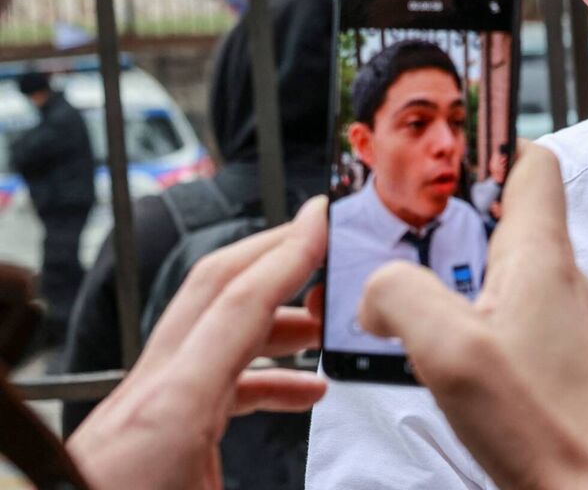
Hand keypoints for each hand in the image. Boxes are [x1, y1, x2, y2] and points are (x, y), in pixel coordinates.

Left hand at [67, 198, 328, 489]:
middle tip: (329, 242)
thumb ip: (283, 478)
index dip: (290, 253)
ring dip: (276, 313)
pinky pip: (215, 375)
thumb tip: (342, 465)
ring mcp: (149, 404)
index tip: (326, 219)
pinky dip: (264, 369)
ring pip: (216, 328)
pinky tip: (304, 391)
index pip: (240, 300)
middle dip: (276, 254)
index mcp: (172, 409)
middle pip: (217, 289)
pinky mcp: (151, 427)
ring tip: (328, 323)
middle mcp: (155, 391)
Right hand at [358, 143, 587, 489]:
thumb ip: (401, 295)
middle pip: (512, 213)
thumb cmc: (543, 427)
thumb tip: (378, 289)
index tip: (443, 157)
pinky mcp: (559, 358)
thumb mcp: (448, 349)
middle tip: (405, 232)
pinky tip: (446, 347)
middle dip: (457, 216)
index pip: (532, 162)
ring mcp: (564, 319)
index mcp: (542, 255)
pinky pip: (514, 313)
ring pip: (509, 266)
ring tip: (414, 293)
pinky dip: (475, 314)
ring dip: (462, 270)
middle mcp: (561, 278)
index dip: (491, 147)